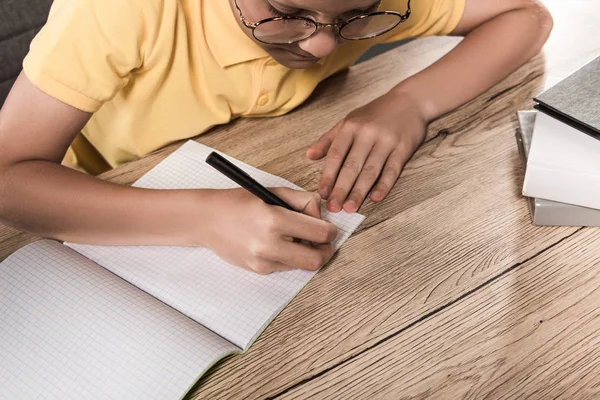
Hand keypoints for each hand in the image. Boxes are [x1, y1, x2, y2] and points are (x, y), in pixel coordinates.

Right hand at [202, 187, 337, 273]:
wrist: (207, 220)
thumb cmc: (238, 203)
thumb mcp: (272, 192)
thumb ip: (302, 201)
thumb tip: (321, 214)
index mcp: (274, 220)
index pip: (320, 233)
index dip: (330, 231)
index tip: (328, 228)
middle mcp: (269, 244)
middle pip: (316, 259)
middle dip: (325, 250)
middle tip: (322, 241)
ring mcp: (263, 261)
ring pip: (302, 265)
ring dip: (306, 252)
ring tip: (294, 237)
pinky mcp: (258, 270)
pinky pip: (286, 266)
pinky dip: (289, 256)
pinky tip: (276, 242)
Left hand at [306, 90, 427, 212]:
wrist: (410, 100)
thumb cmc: (376, 113)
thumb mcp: (350, 120)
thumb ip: (329, 139)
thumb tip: (309, 155)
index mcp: (351, 127)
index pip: (336, 155)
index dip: (328, 176)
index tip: (322, 194)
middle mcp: (367, 134)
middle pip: (352, 166)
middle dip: (341, 189)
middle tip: (334, 208)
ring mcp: (386, 141)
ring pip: (370, 171)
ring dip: (359, 192)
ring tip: (350, 208)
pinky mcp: (403, 148)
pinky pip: (392, 170)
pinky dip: (384, 185)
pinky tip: (375, 198)